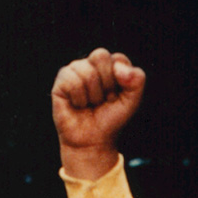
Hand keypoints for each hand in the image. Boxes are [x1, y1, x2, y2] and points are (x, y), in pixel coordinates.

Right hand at [52, 48, 144, 179]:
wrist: (93, 141)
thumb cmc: (110, 120)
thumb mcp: (132, 102)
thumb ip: (137, 81)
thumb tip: (120, 69)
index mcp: (108, 66)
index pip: (118, 58)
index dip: (122, 81)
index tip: (117, 96)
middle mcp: (90, 64)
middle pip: (101, 56)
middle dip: (107, 84)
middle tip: (103, 99)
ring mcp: (74, 70)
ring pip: (87, 71)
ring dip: (93, 95)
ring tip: (90, 104)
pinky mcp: (60, 81)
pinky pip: (72, 82)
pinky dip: (79, 99)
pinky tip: (78, 105)